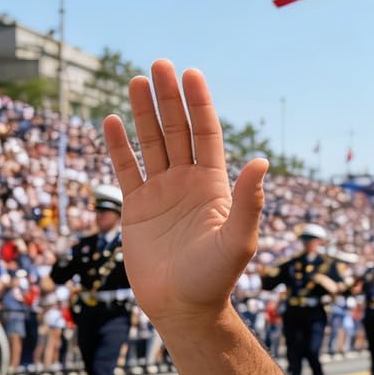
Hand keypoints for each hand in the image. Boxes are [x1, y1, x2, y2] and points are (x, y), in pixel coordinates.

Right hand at [102, 60, 267, 327]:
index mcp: (215, 188)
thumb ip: (249, 201)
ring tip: (135, 82)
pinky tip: (112, 121)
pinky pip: (126, 170)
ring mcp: (162, 195)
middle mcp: (188, 185)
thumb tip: (262, 162)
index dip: (199, 105)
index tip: (190, 74)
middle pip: (178, 132)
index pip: (207, 136)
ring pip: (152, 145)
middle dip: (169, 99)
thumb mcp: (238, 239)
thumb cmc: (215, 278)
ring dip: (143, 114)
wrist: (184, 308)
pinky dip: (118, 146)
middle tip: (158, 66)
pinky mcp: (136, 209)